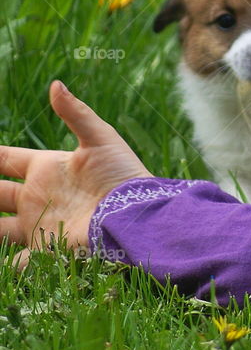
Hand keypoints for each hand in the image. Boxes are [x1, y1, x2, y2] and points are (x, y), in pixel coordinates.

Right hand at [0, 81, 151, 268]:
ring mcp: (39, 225)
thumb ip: (77, 114)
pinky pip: (16, 263)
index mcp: (47, 168)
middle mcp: (38, 197)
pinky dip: (7, 265)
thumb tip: (56, 84)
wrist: (138, 217)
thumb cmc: (123, 176)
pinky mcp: (45, 251)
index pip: (5, 159)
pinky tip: (1, 259)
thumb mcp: (101, 140)